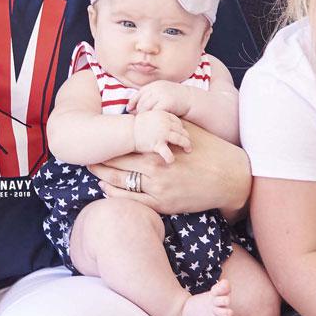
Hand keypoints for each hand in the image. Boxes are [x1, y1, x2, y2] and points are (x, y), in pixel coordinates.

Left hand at [90, 122, 248, 216]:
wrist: (230, 178)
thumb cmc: (210, 150)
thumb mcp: (187, 130)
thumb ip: (164, 122)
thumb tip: (145, 110)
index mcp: (158, 148)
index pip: (123, 144)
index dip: (107, 142)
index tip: (95, 138)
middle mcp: (154, 169)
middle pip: (116, 163)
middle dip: (99, 159)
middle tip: (85, 155)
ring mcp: (158, 189)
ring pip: (119, 183)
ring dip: (102, 177)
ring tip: (92, 170)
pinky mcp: (163, 205)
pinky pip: (131, 202)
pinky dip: (115, 195)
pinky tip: (106, 189)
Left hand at [127, 80, 193, 117]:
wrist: (191, 99)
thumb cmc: (176, 99)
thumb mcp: (163, 93)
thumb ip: (152, 96)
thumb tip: (135, 105)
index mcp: (155, 85)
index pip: (139, 93)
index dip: (132, 102)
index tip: (128, 109)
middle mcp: (157, 88)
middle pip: (141, 101)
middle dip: (137, 111)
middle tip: (136, 119)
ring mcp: (162, 94)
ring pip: (146, 107)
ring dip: (143, 116)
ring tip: (142, 122)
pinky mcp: (167, 102)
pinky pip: (154, 112)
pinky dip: (152, 118)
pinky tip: (151, 123)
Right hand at [132, 110, 190, 162]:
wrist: (127, 131)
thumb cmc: (137, 126)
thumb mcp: (150, 117)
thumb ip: (161, 120)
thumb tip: (170, 124)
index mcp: (163, 115)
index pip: (178, 122)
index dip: (181, 128)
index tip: (183, 133)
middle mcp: (165, 123)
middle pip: (181, 130)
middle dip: (186, 137)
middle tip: (190, 143)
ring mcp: (162, 133)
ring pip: (180, 139)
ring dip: (186, 145)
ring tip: (188, 150)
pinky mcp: (157, 144)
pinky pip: (167, 152)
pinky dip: (170, 157)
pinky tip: (171, 160)